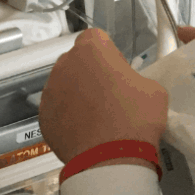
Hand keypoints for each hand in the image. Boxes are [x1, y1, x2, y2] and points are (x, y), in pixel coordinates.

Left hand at [39, 29, 168, 163]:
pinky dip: (66, 114)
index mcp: (91, 50)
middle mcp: (63, 66)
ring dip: (76, 93)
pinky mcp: (42, 115)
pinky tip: (83, 129)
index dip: (106, 51)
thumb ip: (132, 76)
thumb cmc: (135, 118)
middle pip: (75, 61)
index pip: (94, 37)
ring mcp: (49, 91)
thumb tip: (125, 84)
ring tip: (96, 114)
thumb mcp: (152, 88)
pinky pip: (56, 108)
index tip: (116, 67)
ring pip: (63, 84)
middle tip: (108, 92)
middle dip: (89, 71)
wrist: (109, 157)